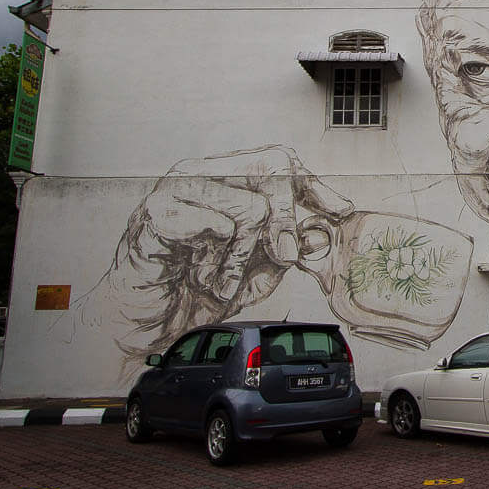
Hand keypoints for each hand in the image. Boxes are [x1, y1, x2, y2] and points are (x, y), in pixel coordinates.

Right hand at [88, 146, 352, 355]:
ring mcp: (178, 186)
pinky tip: (196, 274)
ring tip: (218, 276)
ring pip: (250, 208)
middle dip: (288, 222)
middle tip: (282, 258)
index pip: (283, 164)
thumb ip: (289, 246)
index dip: (316, 188)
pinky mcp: (157, 210)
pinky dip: (215, 262)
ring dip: (241, 257)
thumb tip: (318, 230)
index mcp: (229, 180)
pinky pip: (216, 227)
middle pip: (274, 170)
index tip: (342, 212)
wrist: (145, 323)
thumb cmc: (198, 289)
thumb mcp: (259, 269)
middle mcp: (206, 172)